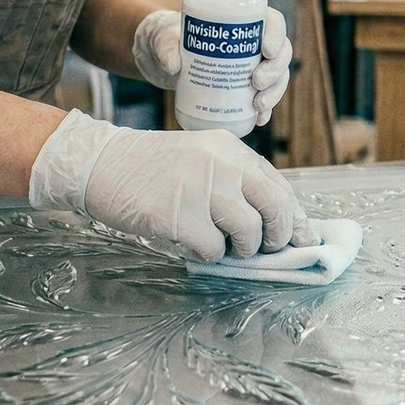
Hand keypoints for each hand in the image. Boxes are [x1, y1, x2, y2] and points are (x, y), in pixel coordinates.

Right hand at [29, 109, 313, 260]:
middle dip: (279, 235)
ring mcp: (200, 187)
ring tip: (221, 244)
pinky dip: (207, 255)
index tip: (304, 239)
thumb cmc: (151, 168)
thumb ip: (235, 181)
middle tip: (268, 248)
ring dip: (240, 248)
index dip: (295, 217)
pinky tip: (190, 244)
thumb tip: (274, 223)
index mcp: (230, 148)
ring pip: (248, 232)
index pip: (278, 185)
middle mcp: (221, 163)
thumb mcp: (200, 157)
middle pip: (275, 207)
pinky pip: (213, 249)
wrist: (100, 163)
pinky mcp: (178, 214)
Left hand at [133, 7, 292, 126]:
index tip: (266, 51)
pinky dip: (265, 110)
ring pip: (277, 77)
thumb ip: (166, 47)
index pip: (272, 21)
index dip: (276, 35)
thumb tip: (173, 65)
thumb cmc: (166, 38)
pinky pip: (263, 97)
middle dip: (275, 70)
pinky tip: (259, 119)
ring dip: (274, 92)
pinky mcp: (242, 87)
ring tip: (258, 106)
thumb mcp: (163, 38)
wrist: (160, 58)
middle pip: (280, 52)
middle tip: (256, 82)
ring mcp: (251, 65)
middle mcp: (252, 42)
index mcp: (241, 19)